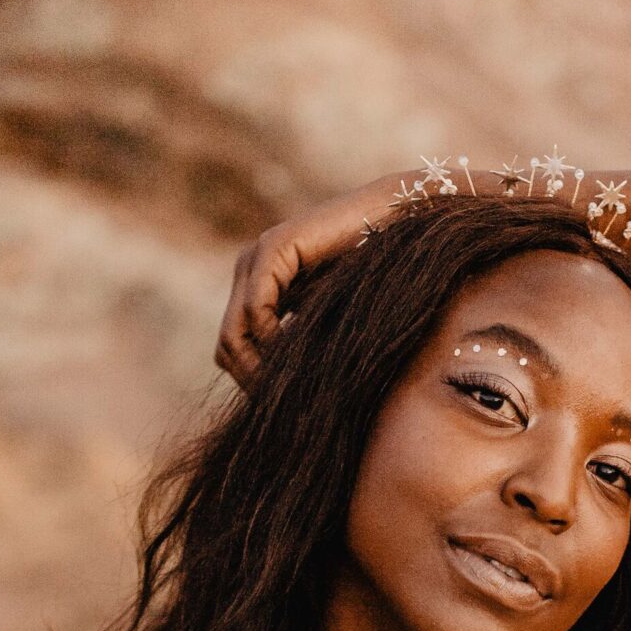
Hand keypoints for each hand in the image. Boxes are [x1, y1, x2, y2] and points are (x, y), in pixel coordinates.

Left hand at [216, 172, 402, 391]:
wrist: (402, 221)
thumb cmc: (381, 276)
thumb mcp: (331, 323)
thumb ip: (305, 349)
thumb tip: (288, 402)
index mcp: (260, 288)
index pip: (234, 349)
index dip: (253, 384)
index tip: (285, 409)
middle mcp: (250, 270)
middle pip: (227, 347)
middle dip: (253, 381)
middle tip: (286, 405)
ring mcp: (258, 257)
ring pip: (234, 333)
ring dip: (261, 367)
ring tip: (296, 384)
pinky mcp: (275, 248)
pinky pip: (256, 309)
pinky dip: (272, 339)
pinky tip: (300, 352)